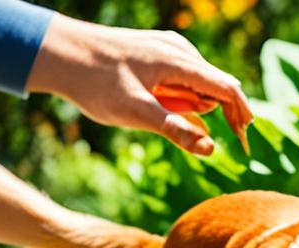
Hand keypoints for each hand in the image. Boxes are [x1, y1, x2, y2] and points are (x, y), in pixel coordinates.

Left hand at [26, 15, 251, 155]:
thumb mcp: (135, 112)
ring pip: (197, 82)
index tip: (244, 141)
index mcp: (178, 60)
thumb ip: (175, 130)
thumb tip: (211, 149)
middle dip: (216, 113)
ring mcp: (166, 47)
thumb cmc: (93, 81)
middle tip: (194, 137)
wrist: (54, 51)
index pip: (227, 88)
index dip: (241, 115)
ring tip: (156, 114)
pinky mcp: (155, 50)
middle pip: (215, 85)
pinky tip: (156, 103)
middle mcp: (178, 49)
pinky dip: (179, 95)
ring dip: (191, 105)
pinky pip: (181, 76)